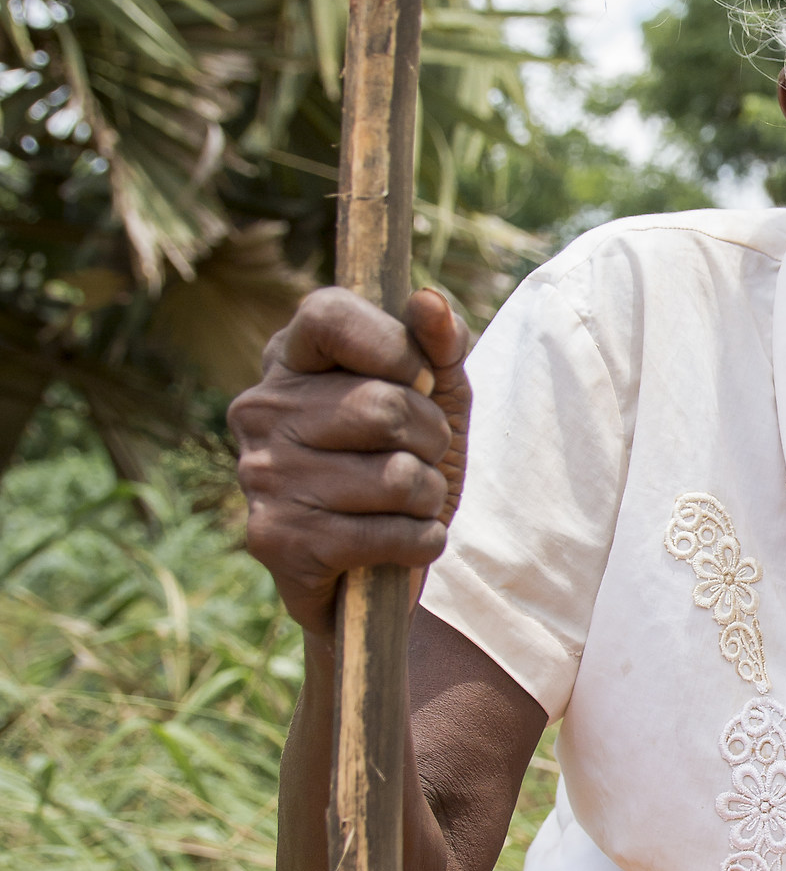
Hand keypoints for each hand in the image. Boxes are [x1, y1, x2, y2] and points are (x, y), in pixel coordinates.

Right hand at [229, 285, 470, 639]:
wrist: (376, 570)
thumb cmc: (403, 464)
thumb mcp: (436, 399)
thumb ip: (441, 347)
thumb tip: (429, 300)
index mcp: (289, 359)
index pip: (327, 314)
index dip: (394, 346)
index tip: (419, 379)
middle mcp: (260, 411)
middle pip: (383, 406)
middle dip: (432, 439)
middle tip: (422, 458)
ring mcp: (261, 476)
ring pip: (395, 478)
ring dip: (428, 497)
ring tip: (408, 505)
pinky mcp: (276, 541)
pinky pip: (388, 533)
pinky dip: (420, 541)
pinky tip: (401, 542)